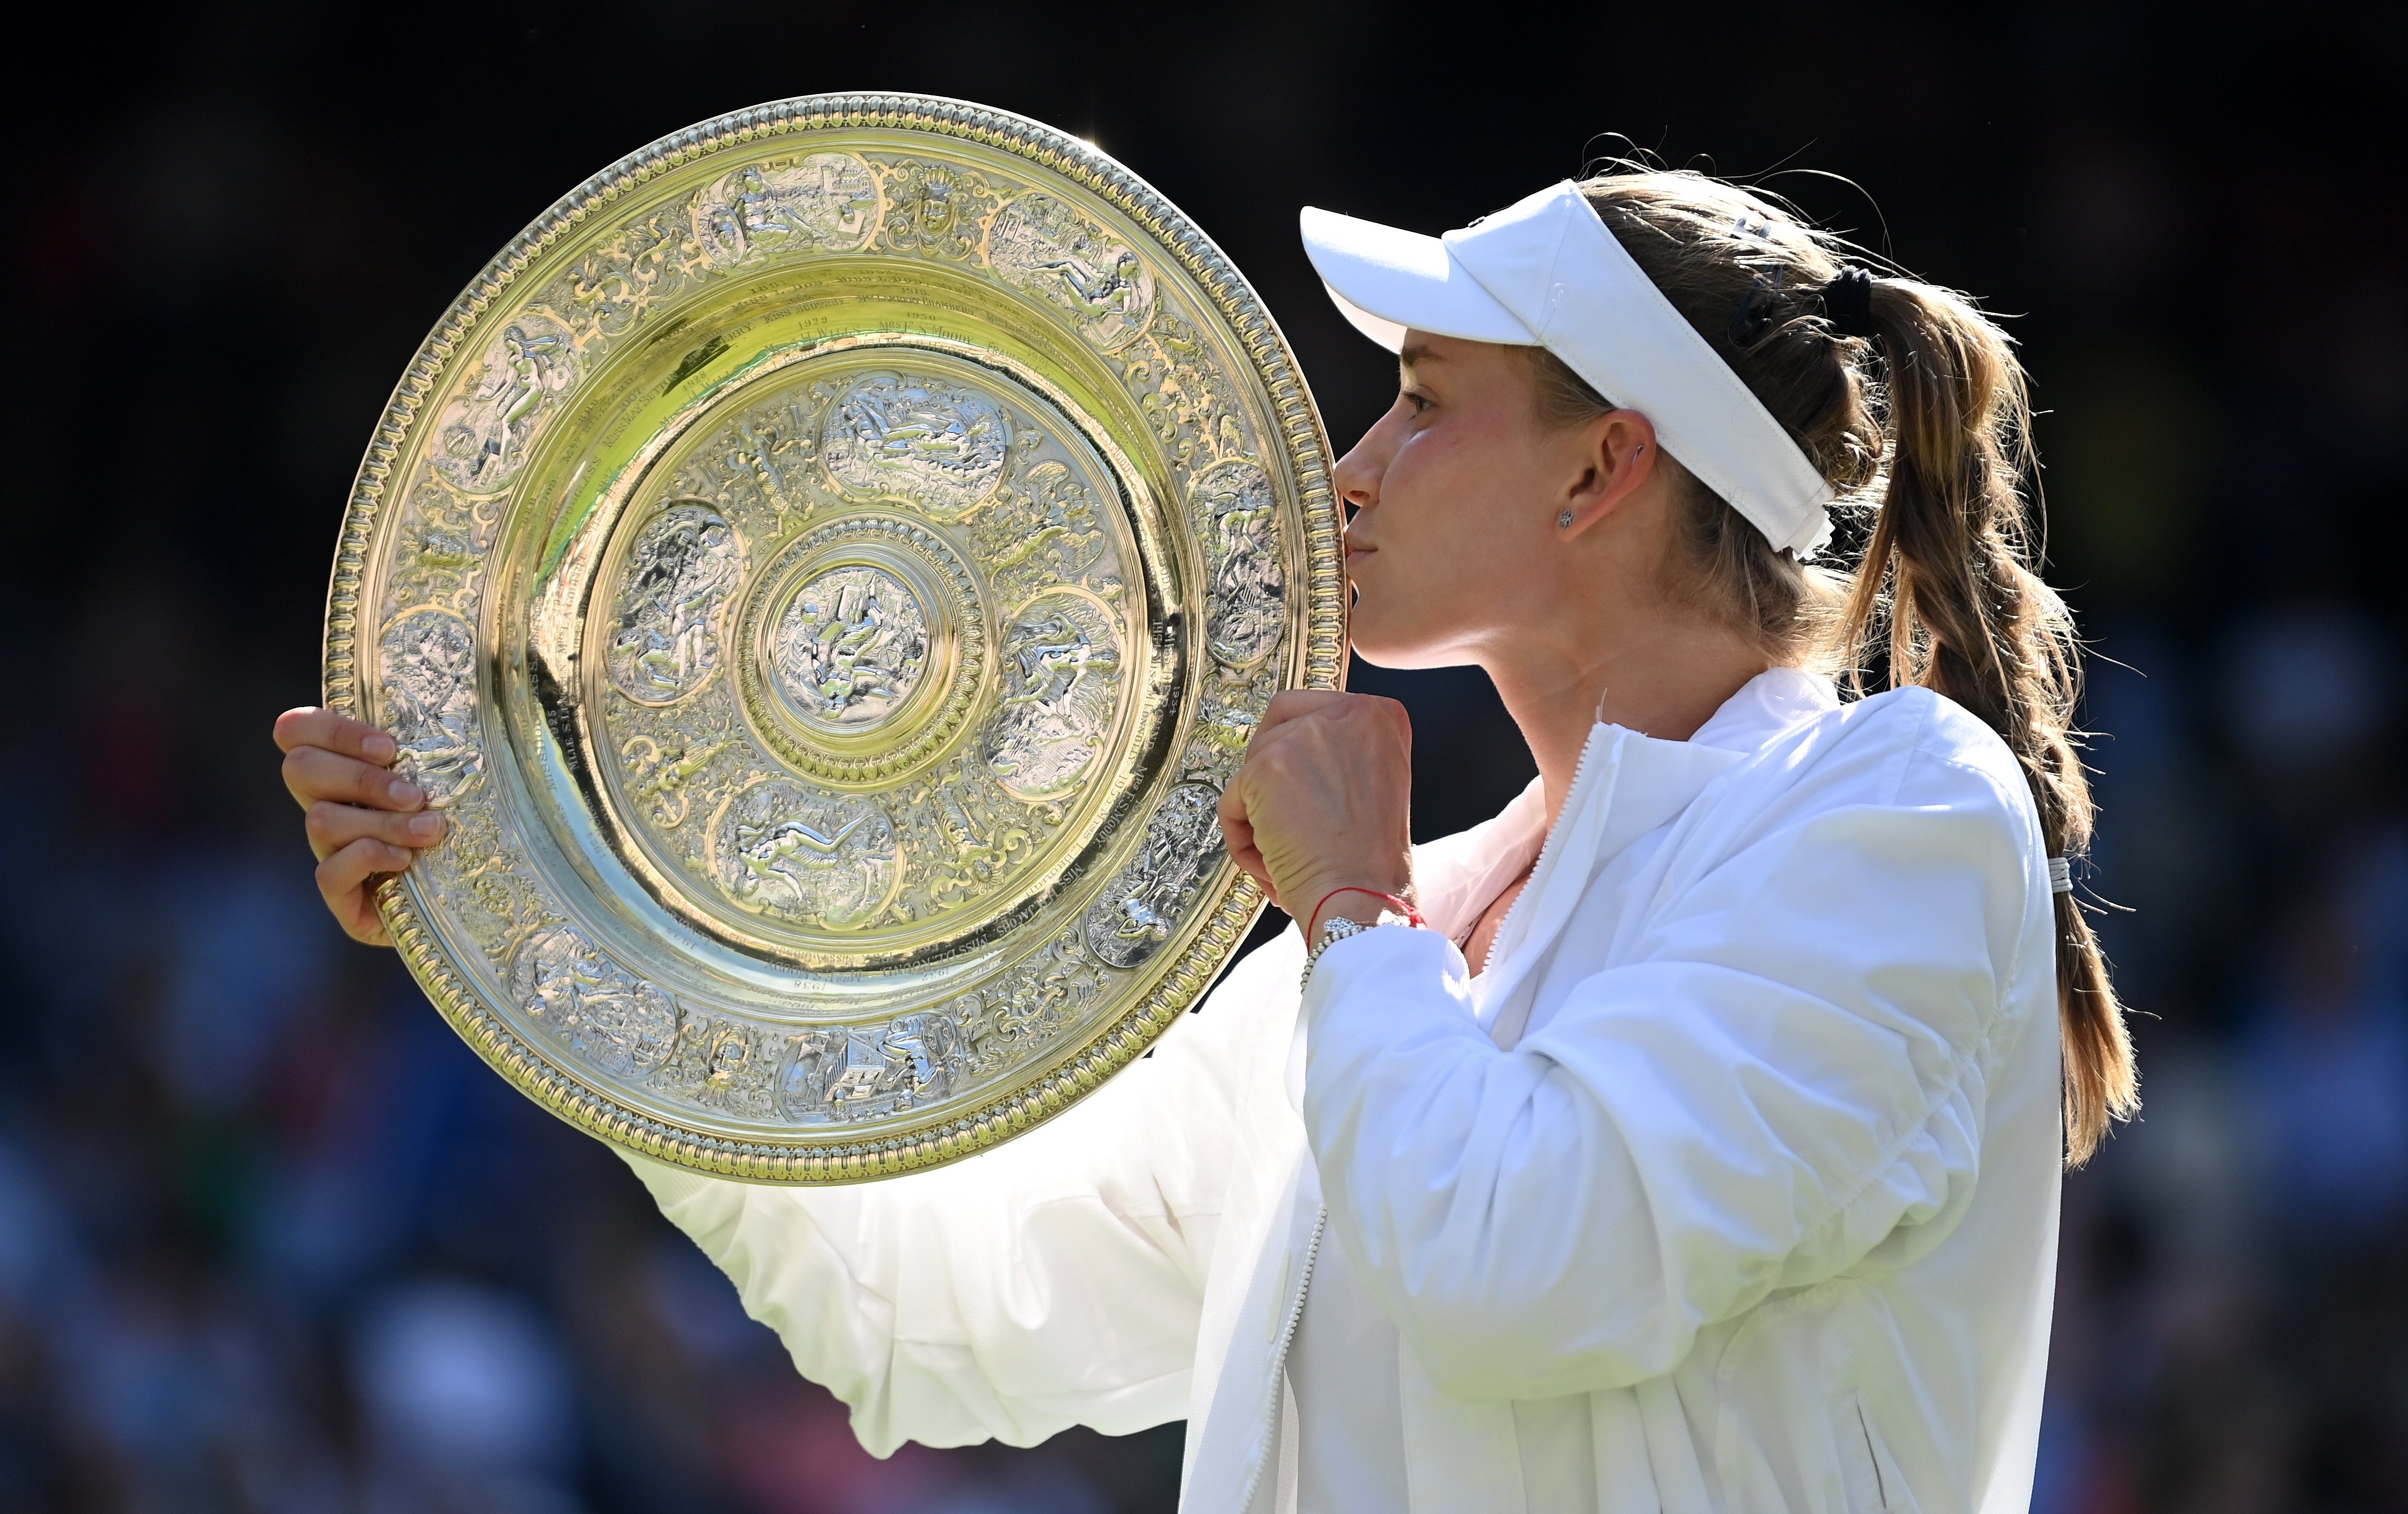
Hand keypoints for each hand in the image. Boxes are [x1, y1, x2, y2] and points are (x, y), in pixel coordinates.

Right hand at [272, 706, 446, 945]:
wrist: (466, 900)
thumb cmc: (463, 826)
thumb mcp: (449, 779)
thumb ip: (437, 746)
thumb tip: (475, 709)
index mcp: (342, 769)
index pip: (297, 730)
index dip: (333, 731)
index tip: (390, 749)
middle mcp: (326, 806)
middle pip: (300, 769)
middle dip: (362, 778)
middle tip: (414, 795)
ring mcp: (328, 851)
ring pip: (320, 820)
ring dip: (382, 821)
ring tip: (430, 829)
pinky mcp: (340, 896)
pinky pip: (330, 872)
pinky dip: (370, 858)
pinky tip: (407, 861)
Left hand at [1218, 690, 1414, 929]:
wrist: (1363, 899)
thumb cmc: (1369, 862)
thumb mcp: (1374, 783)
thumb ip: (1340, 752)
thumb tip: (1288, 747)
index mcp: (1380, 715)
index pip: (1311, 710)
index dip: (1297, 756)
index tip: (1302, 794)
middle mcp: (1347, 713)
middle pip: (1275, 731)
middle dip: (1273, 784)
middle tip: (1291, 828)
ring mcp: (1305, 736)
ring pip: (1252, 768)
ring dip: (1260, 816)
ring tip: (1288, 856)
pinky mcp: (1266, 766)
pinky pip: (1233, 800)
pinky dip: (1243, 839)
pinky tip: (1273, 864)